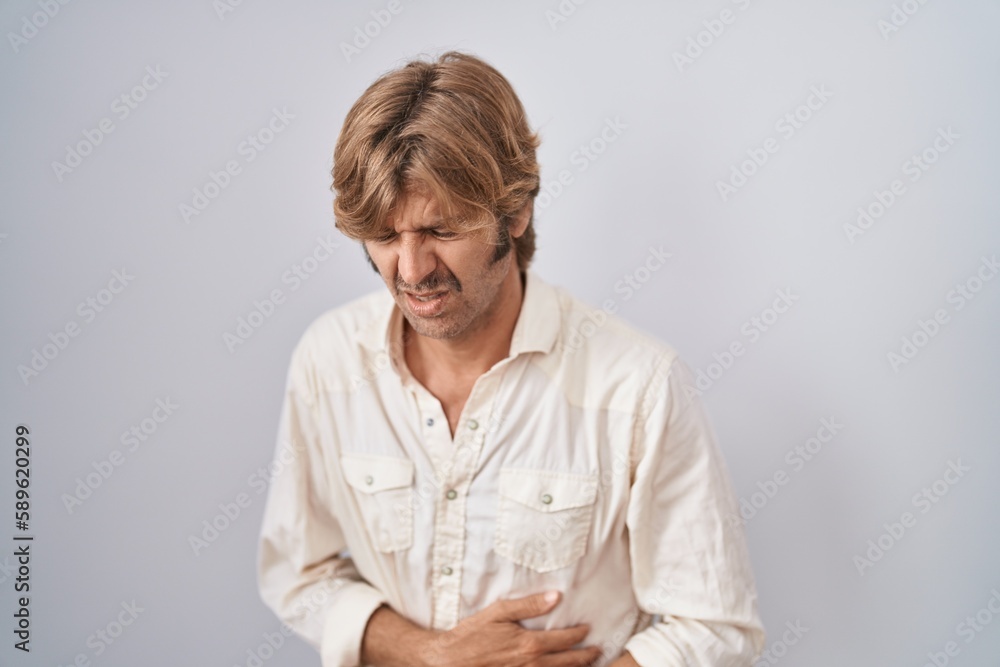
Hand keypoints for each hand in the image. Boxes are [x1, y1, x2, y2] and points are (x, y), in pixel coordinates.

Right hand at [418, 590, 603, 666]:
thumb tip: (555, 597)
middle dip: (586, 656)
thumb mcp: (499, 612)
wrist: (449, 660)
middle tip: (598, 651)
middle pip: (568, 662)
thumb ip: (528, 605)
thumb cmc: (472, 634)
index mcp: (529, 644)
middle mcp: (532, 664)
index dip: (579, 634)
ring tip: (588, 665)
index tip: (588, 630)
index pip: (564, 639)